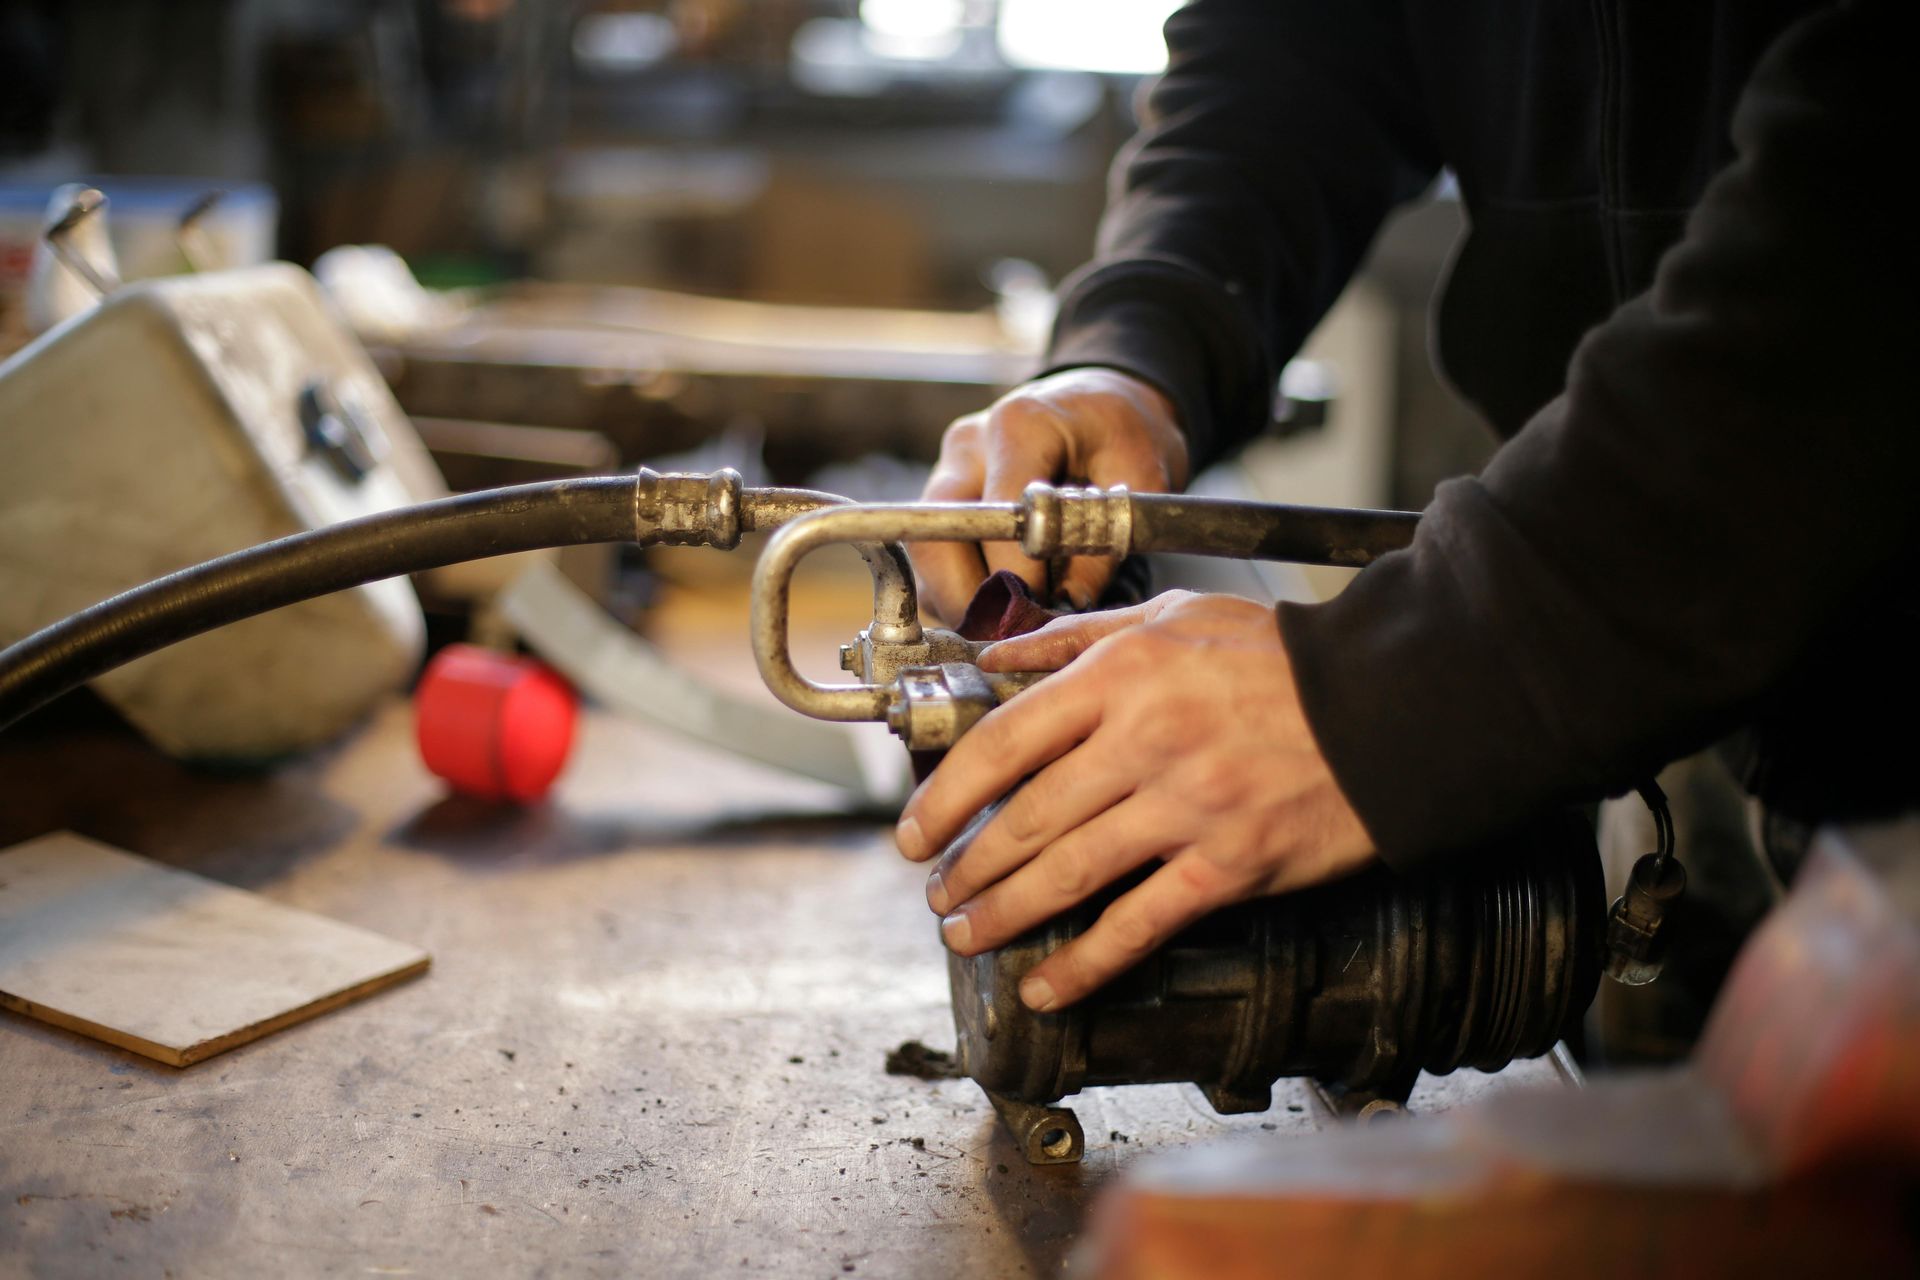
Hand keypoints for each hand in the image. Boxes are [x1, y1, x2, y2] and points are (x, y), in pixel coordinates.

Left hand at [893, 592, 1374, 1010]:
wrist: (1387, 705)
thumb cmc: (1281, 658)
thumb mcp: (1174, 616)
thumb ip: (1077, 637)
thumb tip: (996, 655)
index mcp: (1121, 677)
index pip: (1004, 741)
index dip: (947, 795)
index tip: (916, 830)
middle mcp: (1144, 742)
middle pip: (1027, 818)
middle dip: (968, 866)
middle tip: (937, 893)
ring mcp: (1186, 808)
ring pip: (1070, 873)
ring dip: (1005, 913)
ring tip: (966, 934)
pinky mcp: (1229, 865)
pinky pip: (1140, 923)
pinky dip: (1086, 962)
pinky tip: (1048, 985)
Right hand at [911, 368, 1188, 623]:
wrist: (1102, 400)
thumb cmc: (1123, 431)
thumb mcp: (1141, 476)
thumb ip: (1106, 539)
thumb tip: (1068, 603)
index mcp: (1020, 426)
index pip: (996, 518)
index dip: (1017, 576)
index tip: (1046, 609)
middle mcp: (968, 447)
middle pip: (936, 540)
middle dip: (971, 601)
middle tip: (1014, 635)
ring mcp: (948, 470)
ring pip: (927, 557)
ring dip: (962, 601)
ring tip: (1012, 624)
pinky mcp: (944, 498)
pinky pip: (936, 560)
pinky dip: (961, 591)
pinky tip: (1001, 606)